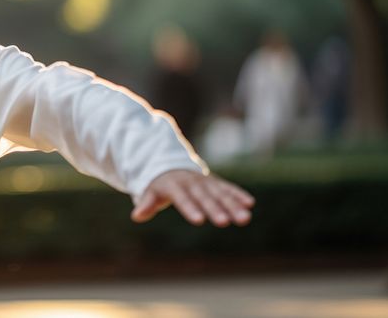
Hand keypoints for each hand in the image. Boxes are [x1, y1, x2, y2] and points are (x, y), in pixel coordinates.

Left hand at [131, 170, 254, 226]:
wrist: (172, 164)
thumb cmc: (159, 185)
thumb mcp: (150, 192)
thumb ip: (146, 203)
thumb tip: (137, 216)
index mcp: (175, 185)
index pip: (183, 198)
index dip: (190, 209)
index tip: (199, 221)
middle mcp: (192, 182)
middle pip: (204, 197)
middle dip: (215, 209)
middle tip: (225, 222)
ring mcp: (205, 182)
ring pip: (220, 194)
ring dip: (233, 205)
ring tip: (245, 219)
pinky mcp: (215, 183)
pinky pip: (228, 188)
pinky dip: (238, 195)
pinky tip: (250, 204)